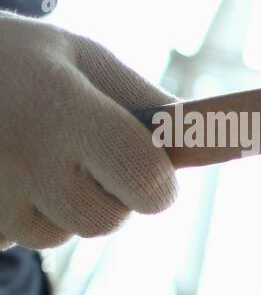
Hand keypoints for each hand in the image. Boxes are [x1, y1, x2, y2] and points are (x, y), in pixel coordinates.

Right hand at [0, 12, 177, 250]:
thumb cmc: (17, 60)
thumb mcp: (80, 57)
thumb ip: (144, 100)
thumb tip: (206, 138)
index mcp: (64, 110)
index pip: (145, 178)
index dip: (158, 184)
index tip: (153, 169)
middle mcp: (23, 158)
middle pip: (104, 220)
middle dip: (109, 197)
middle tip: (85, 157)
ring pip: (59, 234)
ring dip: (60, 206)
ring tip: (31, 155)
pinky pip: (16, 237)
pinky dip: (19, 212)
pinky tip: (2, 171)